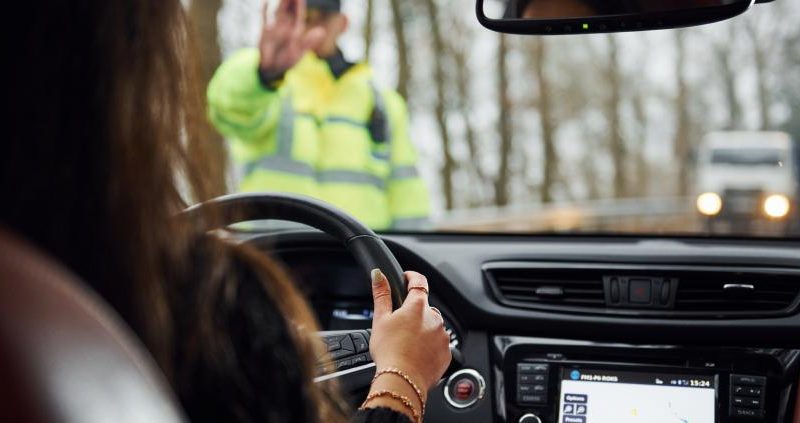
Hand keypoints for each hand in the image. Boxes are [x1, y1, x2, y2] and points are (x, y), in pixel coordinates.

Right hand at [258, 0, 325, 75]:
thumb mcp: (299, 51)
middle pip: (288, 10)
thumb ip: (308, 41)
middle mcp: (286, 27)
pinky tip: (266, 2)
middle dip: (290, 0)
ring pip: (278, 11)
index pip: (298, 15)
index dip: (299, 5)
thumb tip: (321, 31)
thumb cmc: (287, 61)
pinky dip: (265, 10)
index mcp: (296, 31)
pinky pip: (265, 18)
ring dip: (280, 2)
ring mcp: (275, 28)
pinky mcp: (264, 32)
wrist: (272, 69)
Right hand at [369, 270, 451, 390]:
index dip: (412, 277)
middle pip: (425, 308)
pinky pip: (439, 344)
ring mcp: (443, 336)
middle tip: (400, 325)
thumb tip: (378, 274)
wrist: (403, 380)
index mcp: (417, 306)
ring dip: (424, 330)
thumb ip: (381, 294)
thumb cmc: (389, 351)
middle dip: (415, 312)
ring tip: (407, 344)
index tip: (408, 277)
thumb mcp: (380, 319)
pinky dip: (430, 346)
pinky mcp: (447, 353)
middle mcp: (434, 318)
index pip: (419, 282)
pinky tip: (417, 354)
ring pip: (433, 326)